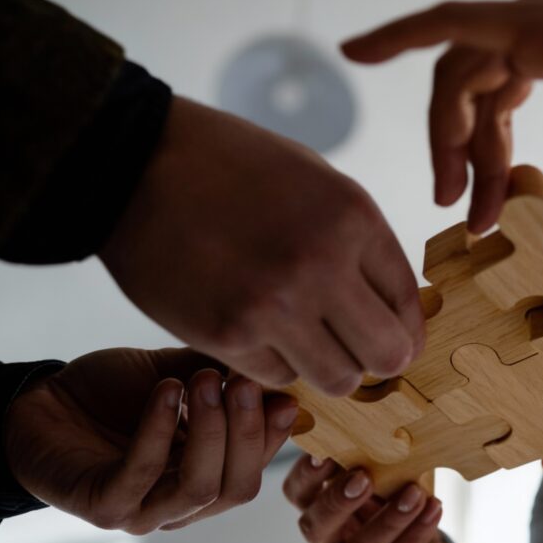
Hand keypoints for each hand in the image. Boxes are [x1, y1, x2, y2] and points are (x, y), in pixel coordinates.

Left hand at [4, 347, 296, 532]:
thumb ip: (220, 375)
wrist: (36, 404)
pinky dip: (158, 430)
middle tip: (244, 383)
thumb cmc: (109, 395)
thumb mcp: (176, 375)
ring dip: (211, 432)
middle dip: (248, 434)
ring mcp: (144, 512)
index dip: (274, 436)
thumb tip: (274, 366)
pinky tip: (166, 391)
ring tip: (205, 382)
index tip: (285, 393)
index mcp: (206, 478)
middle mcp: (180, 505)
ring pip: (200, 488)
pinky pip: (142, 474)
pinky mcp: (104, 507)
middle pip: (237, 488)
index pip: (256, 467)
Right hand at [99, 98, 424, 395]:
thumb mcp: (320, 183)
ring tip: (306, 339)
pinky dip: (274, 362)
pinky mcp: (226, 335)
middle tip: (358, 351)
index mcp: (353, 219)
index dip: (405, 331)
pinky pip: (279, 378)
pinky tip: (256, 328)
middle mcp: (321, 266)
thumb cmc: (234, 168)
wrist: (134, 162)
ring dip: (327, 367)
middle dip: (378, 360)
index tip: (393, 337)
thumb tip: (399, 311)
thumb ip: (363, 245)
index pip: (409, 307)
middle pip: (386, 357)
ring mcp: (273, 306)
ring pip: (338, 381)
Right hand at [283, 457, 453, 542]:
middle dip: (338, 500)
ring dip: (389, 519)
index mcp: (317, 511)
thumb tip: (388, 428)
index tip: (326, 453)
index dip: (306, 475)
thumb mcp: (385, 484)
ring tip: (415, 494)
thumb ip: (376, 463)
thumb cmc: (397, 513)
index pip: (296, 493)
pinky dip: (415, 536)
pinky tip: (433, 511)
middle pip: (315, 525)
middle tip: (365, 477)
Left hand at [342, 0, 542, 239]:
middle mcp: (539, 29)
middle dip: (463, 160)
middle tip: (463, 215)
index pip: (498, 104)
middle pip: (470, 97)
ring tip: (448, 196)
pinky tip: (354, 51)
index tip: (487, 218)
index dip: (489, 162)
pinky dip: (396, 33)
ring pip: (456, 79)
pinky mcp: (530, 24)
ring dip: (446, 140)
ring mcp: (532, 21)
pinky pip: (446, 26)